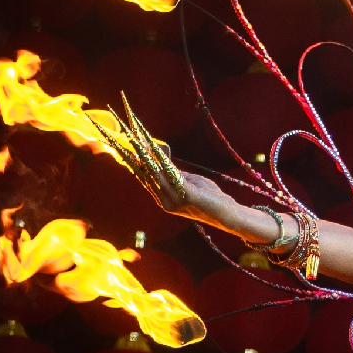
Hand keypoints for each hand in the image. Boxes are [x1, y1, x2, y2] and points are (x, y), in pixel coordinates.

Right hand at [89, 93, 238, 229]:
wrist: (229, 215)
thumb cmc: (212, 198)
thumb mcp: (191, 183)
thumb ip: (176, 174)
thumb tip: (163, 159)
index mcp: (164, 199)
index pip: (144, 178)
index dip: (134, 161)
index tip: (124, 146)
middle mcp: (165, 201)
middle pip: (145, 174)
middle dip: (133, 155)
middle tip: (123, 137)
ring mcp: (174, 200)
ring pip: (155, 174)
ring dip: (145, 154)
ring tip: (136, 139)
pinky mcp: (186, 196)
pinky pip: (172, 175)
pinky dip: (163, 162)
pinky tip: (157, 151)